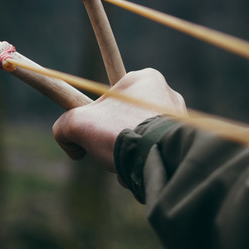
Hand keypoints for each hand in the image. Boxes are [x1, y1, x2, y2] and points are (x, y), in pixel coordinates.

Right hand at [52, 68, 186, 172]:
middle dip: (112, 140)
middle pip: (125, 119)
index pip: (110, 95)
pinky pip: (156, 150)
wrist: (159, 159)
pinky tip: (140, 170)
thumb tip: (71, 145)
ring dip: (127, 154)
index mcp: (145, 79)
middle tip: (105, 151)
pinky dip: (144, 162)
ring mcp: (180, 118)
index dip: (94, 117)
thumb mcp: (78, 124)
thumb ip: (63, 127)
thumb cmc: (121, 132)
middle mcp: (167, 94)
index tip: (88, 134)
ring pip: (140, 137)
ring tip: (123, 164)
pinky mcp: (185, 141)